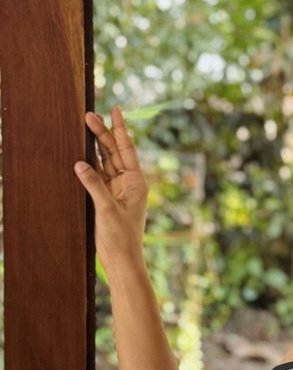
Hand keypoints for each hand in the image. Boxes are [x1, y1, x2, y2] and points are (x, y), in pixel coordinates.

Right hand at [75, 106, 147, 270]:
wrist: (121, 260)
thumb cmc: (121, 236)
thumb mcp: (107, 208)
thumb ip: (93, 184)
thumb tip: (80, 163)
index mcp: (136, 182)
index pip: (127, 148)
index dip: (120, 128)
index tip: (115, 109)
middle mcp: (128, 183)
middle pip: (114, 152)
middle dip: (102, 133)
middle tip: (89, 114)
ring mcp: (117, 190)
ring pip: (105, 161)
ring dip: (95, 145)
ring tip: (85, 125)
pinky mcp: (106, 199)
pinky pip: (97, 176)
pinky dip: (90, 164)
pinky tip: (82, 151)